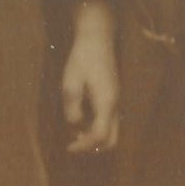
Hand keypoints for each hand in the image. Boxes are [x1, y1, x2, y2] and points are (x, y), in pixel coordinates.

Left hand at [60, 0, 119, 154]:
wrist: (97, 38)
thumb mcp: (71, 83)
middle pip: (112, 140)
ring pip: (112, 132)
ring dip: (95, 138)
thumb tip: (74, 127)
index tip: (68, 147)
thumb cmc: (82, 58)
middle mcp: (115, 105)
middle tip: (74, 144)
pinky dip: (97, 129)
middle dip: (93, 147)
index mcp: (106, 102)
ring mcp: (116, 101)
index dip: (84, 146)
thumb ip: (72, 108)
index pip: (100, 136)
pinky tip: (81, 121)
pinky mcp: (112, 97)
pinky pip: (109, 122)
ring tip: (75, 132)